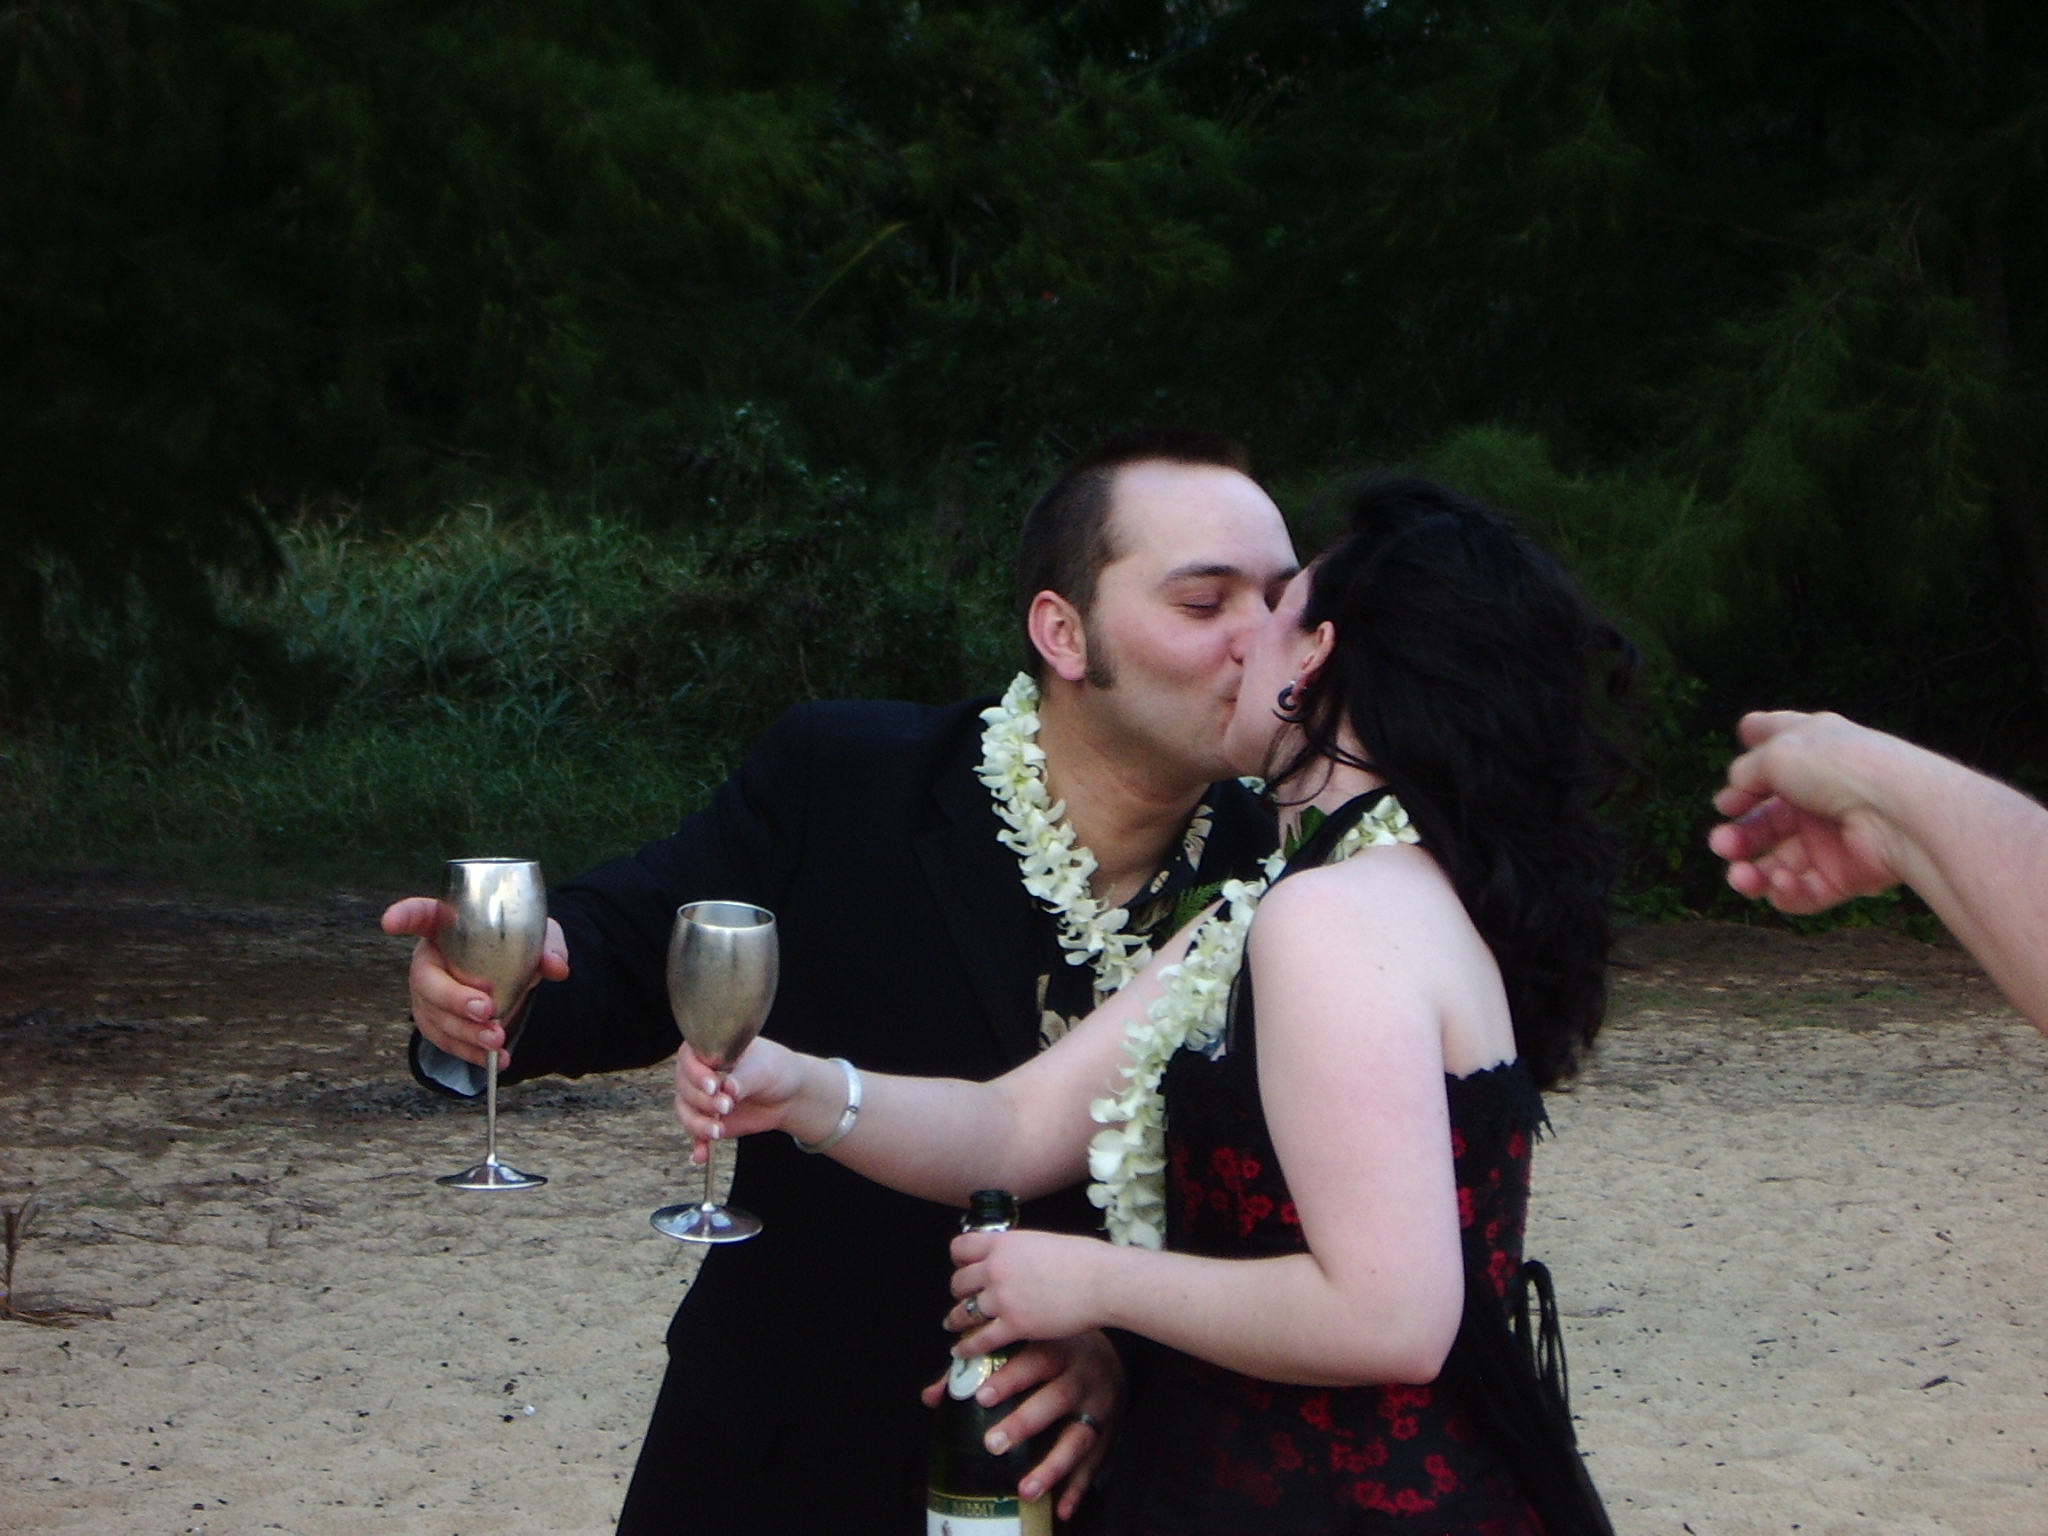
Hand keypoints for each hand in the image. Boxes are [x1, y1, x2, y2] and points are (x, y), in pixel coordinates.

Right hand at [381, 897, 568, 1067]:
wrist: (514, 977)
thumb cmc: (517, 945)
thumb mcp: (538, 938)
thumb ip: (548, 946)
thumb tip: (556, 966)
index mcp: (447, 925)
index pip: (420, 913)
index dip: (404, 916)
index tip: (391, 921)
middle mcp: (429, 958)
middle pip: (426, 979)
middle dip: (453, 997)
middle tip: (486, 1009)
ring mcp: (427, 993)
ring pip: (435, 1016)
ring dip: (465, 1032)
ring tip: (496, 1040)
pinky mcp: (435, 1021)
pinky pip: (445, 1040)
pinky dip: (470, 1053)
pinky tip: (493, 1060)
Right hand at [671, 1037, 812, 1162]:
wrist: (787, 1095)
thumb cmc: (774, 1069)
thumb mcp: (763, 1069)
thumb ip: (743, 1078)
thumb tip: (728, 1089)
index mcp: (709, 1049)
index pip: (689, 1058)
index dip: (696, 1073)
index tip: (714, 1086)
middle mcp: (699, 1072)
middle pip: (683, 1087)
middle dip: (702, 1101)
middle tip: (727, 1106)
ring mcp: (700, 1097)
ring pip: (685, 1111)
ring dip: (697, 1124)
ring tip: (718, 1132)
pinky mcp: (707, 1119)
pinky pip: (695, 1133)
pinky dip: (697, 1144)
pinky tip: (700, 1155)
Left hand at [919, 1330, 1122, 1520]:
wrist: (1109, 1356)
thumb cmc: (1051, 1351)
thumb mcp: (1021, 1347)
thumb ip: (975, 1369)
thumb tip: (932, 1397)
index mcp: (1056, 1349)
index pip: (1034, 1358)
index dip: (1009, 1377)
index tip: (981, 1397)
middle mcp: (1081, 1375)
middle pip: (1057, 1397)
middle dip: (1025, 1422)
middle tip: (992, 1444)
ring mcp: (1099, 1406)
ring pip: (1079, 1437)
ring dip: (1053, 1465)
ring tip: (1025, 1490)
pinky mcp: (1109, 1432)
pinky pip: (1095, 1463)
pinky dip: (1078, 1488)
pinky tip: (1061, 1510)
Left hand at [944, 1229, 1108, 1360]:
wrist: (1102, 1281)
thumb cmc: (1084, 1259)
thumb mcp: (1042, 1242)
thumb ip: (1019, 1250)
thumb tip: (1014, 1258)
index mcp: (1003, 1243)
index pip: (961, 1248)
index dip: (959, 1259)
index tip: (962, 1267)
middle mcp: (996, 1268)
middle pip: (959, 1281)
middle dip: (959, 1291)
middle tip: (962, 1298)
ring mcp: (1003, 1298)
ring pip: (964, 1311)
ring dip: (956, 1320)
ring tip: (952, 1325)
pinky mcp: (1014, 1325)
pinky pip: (980, 1340)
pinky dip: (967, 1348)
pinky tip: (960, 1352)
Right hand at [1708, 711, 1905, 913]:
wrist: (1898, 809)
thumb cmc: (1840, 767)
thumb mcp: (1778, 753)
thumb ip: (1744, 772)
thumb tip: (1730, 796)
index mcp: (1811, 759)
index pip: (1771, 765)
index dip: (1742, 784)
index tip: (1726, 801)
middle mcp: (1820, 799)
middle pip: (1765, 824)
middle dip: (1736, 837)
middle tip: (1722, 844)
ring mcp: (1831, 840)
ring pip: (1778, 864)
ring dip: (1750, 873)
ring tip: (1739, 876)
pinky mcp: (1845, 877)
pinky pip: (1804, 891)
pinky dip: (1785, 892)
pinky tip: (1779, 883)